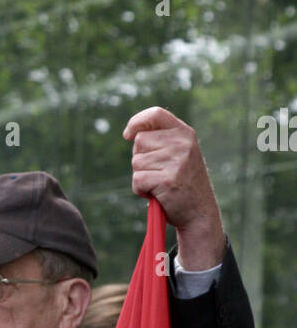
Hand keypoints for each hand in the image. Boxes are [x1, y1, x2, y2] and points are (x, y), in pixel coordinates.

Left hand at [123, 107, 225, 268]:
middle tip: (158, 172)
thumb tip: (131, 133)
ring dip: (141, 176)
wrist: (199, 213)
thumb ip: (161, 140)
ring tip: (160, 184)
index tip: (128, 135)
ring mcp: (177, 161)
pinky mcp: (168, 179)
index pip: (156, 114)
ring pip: (136, 162)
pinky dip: (140, 190)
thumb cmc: (182, 183)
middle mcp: (183, 143)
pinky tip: (156, 194)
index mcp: (185, 133)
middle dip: (140, 158)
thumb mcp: (179, 154)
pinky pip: (137, 180)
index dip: (137, 121)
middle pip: (139, 141)